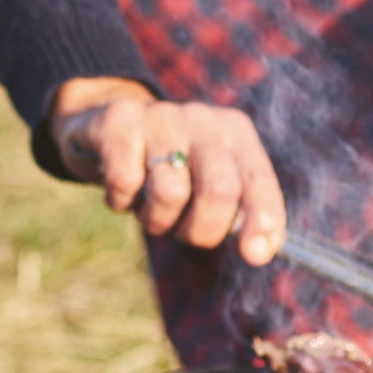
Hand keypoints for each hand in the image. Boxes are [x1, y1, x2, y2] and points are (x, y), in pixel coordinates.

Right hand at [47, 77, 285, 264]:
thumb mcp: (209, 184)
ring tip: (149, 210)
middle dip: (200, 229)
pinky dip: (121, 202)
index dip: (262, 218)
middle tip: (181, 232)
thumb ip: (237, 213)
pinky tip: (121, 192)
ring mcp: (160, 116)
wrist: (110, 127)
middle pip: (219, 189)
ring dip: (156, 220)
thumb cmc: (170, 170)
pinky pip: (125, 182)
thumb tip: (260, 252)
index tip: (254, 255)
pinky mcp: (119, 121)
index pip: (258, 179)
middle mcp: (202, 119)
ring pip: (170, 192)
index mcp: (235, 133)